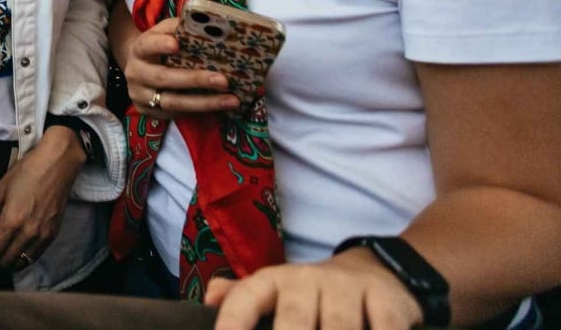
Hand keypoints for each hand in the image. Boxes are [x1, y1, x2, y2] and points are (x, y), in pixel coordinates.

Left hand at [0, 126, 85, 275]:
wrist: (57, 165)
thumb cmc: (28, 171)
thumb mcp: (1, 189)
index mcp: (11, 220)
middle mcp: (27, 232)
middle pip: (5, 261)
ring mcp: (42, 235)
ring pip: (21, 262)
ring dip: (7, 265)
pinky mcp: (53, 235)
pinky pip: (35, 256)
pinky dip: (23, 260)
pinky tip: (15, 255)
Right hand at [122, 17, 238, 118]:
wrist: (138, 68)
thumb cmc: (158, 46)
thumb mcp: (164, 32)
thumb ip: (181, 28)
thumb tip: (212, 25)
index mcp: (139, 50)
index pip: (147, 46)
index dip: (160, 45)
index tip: (177, 44)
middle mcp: (136, 74)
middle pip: (164, 78)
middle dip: (195, 80)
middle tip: (223, 80)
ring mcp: (141, 96)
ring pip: (173, 102)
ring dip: (205, 102)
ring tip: (231, 100)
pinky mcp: (148, 112)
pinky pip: (177, 114)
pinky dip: (200, 112)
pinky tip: (220, 109)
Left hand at [205, 250, 422, 329]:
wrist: (375, 273)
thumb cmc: (311, 296)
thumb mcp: (276, 293)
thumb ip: (241, 299)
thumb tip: (209, 297)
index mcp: (274, 281)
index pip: (247, 298)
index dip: (233, 321)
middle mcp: (307, 281)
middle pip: (294, 320)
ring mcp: (347, 290)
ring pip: (339, 328)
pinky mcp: (387, 302)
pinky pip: (384, 327)